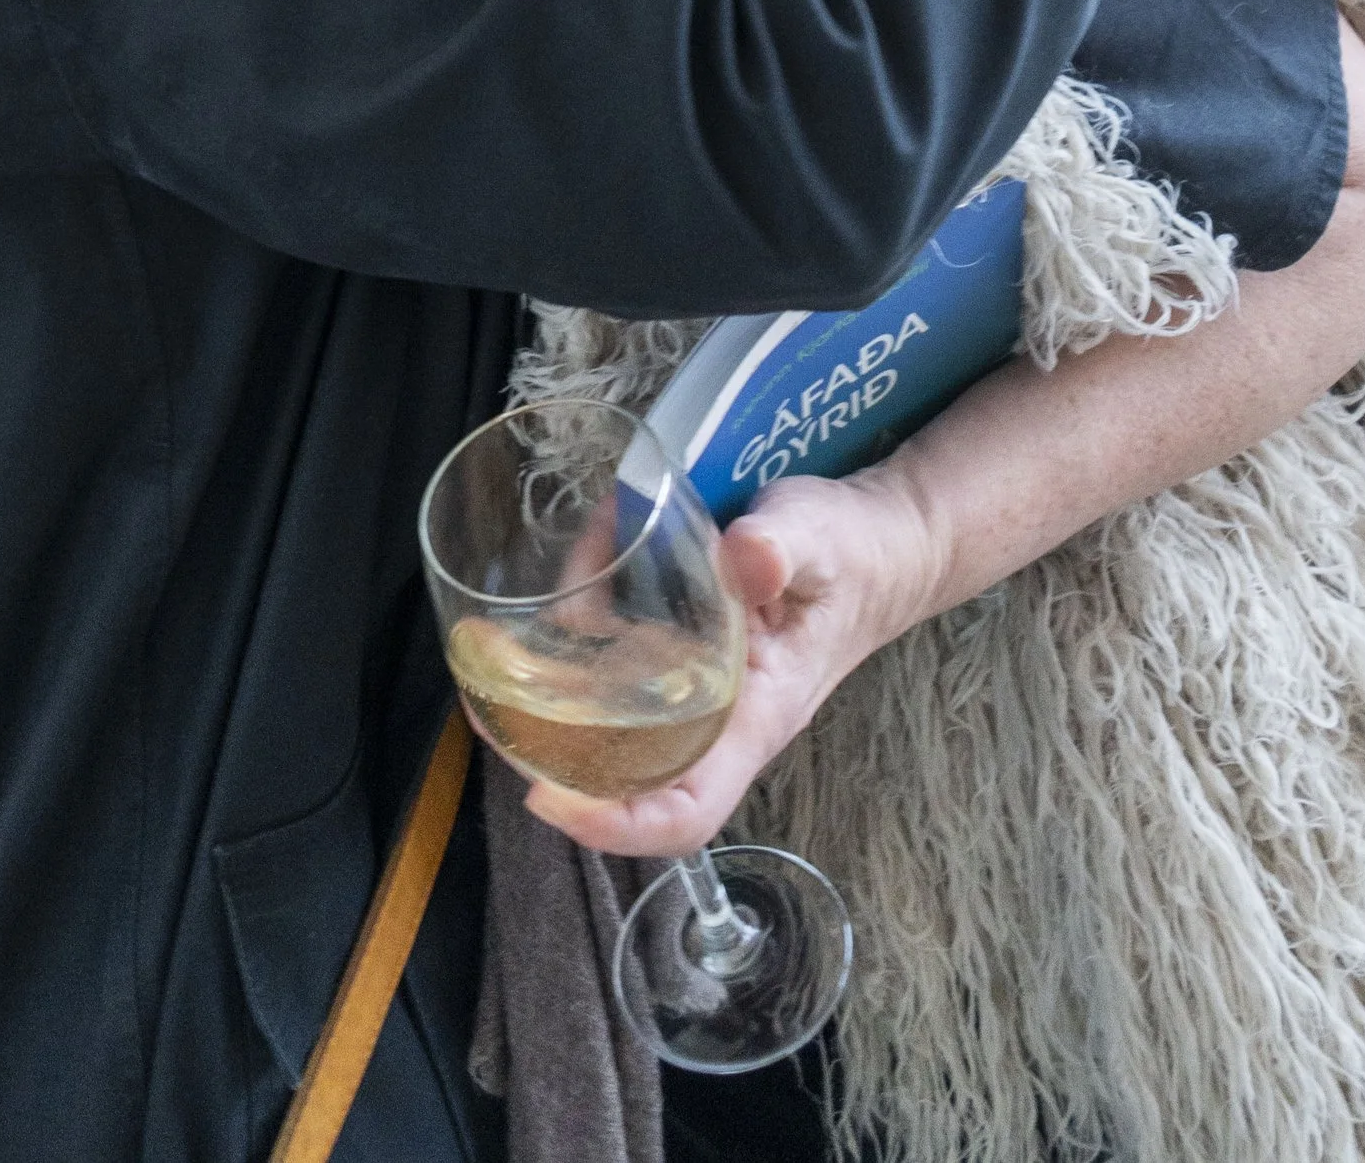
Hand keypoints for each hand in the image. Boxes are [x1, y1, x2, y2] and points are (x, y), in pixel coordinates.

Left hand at [524, 468, 940, 861]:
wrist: (874, 545)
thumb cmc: (848, 554)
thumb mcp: (821, 540)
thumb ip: (783, 550)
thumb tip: (744, 556)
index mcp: (752, 716)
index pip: (686, 808)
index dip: (615, 824)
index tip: (546, 798)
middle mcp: (714, 714)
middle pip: (628, 772)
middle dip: (554, 751)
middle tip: (490, 700)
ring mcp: (694, 684)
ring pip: (611, 710)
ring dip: (557, 678)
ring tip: (509, 628)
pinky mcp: (680, 645)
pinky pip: (618, 656)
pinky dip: (582, 623)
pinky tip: (574, 567)